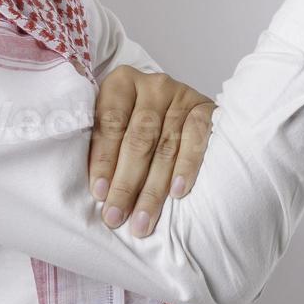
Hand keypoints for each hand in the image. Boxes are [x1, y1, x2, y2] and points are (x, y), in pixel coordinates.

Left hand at [87, 66, 214, 238]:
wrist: (180, 109)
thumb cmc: (138, 124)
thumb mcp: (115, 124)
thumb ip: (102, 144)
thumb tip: (97, 190)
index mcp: (122, 82)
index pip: (110, 123)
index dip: (103, 160)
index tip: (99, 194)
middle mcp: (153, 86)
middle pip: (138, 139)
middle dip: (126, 183)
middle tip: (117, 217)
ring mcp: (182, 96)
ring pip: (165, 147)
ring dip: (153, 189)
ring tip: (142, 220)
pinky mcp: (206, 108)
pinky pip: (197, 139)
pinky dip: (187, 167)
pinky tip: (177, 192)